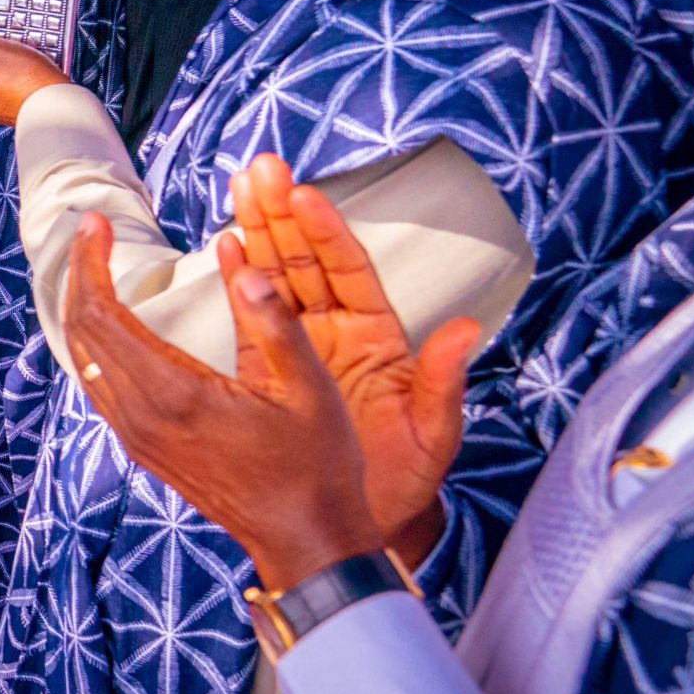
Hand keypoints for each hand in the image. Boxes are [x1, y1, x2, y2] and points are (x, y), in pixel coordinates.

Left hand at [58, 213, 384, 590]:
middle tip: (92, 231)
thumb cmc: (317, 467)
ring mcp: (137, 437)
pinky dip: (95, 342)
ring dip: (83, 308)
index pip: (103, 313)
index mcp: (175, 394)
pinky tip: (114, 320)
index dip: (92, 260)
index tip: (96, 222)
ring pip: (82, 359)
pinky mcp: (143, 449)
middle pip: (82, 331)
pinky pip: (97, 384)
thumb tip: (243, 262)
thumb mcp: (309, 388)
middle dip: (80, 274)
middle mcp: (142, 417)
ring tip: (97, 264)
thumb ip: (275, 323)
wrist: (305, 543)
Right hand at [223, 155, 477, 564]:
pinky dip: (239, 277)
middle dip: (282, 212)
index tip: (303, 193)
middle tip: (259, 168)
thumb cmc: (406, 481)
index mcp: (379, 339)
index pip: (350, 271)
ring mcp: (303, 346)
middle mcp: (339, 332)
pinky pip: (252, 314)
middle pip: (306, 259)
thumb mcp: (433, 436)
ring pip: (276, 276)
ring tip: (239, 185)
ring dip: (258, 229)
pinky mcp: (271, 368)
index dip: (326, 232)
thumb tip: (467, 331)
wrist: (361, 525)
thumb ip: (442, 384)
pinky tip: (226, 244)